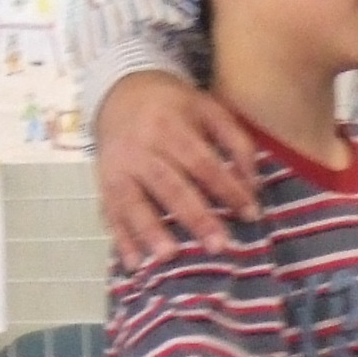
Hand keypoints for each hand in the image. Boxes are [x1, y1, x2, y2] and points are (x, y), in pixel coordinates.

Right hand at [94, 72, 258, 262]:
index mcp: (171, 126)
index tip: (251, 214)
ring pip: (134, 201)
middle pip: (170, 185)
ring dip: (150, 230)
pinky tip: (135, 264)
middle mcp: (142, 148)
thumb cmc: (174, 107)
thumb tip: (254, 183)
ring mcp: (119, 168)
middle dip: (194, 216)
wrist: (121, 92)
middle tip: (218, 245)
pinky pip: (110, 214)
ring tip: (168, 256)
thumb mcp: (209, 108)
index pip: (203, 163)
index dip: (228, 188)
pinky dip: (121, 240)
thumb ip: (236, 140)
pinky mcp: (103, 185)